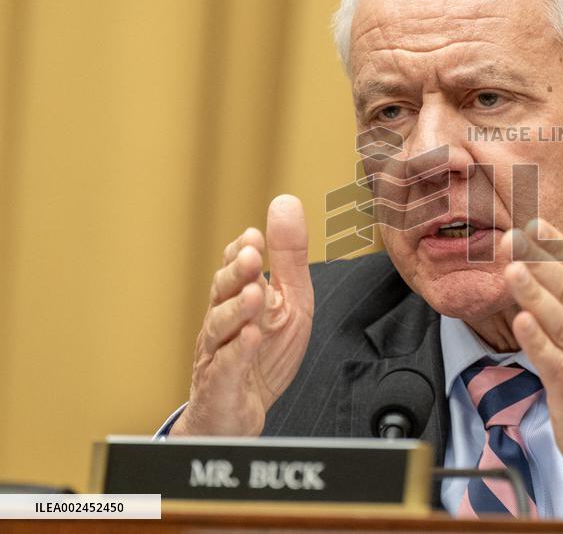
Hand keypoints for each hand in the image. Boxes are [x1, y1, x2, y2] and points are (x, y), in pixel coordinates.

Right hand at [172, 194, 314, 435]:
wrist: (239, 414)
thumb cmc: (263, 353)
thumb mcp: (288, 300)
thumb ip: (287, 256)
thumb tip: (286, 202)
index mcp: (238, 299)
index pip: (234, 269)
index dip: (240, 252)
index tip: (253, 236)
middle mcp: (222, 322)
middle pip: (223, 293)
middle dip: (236, 274)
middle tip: (251, 256)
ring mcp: (218, 353)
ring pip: (220, 328)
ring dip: (237, 309)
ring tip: (255, 294)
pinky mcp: (221, 385)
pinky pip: (227, 367)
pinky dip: (237, 353)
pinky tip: (250, 338)